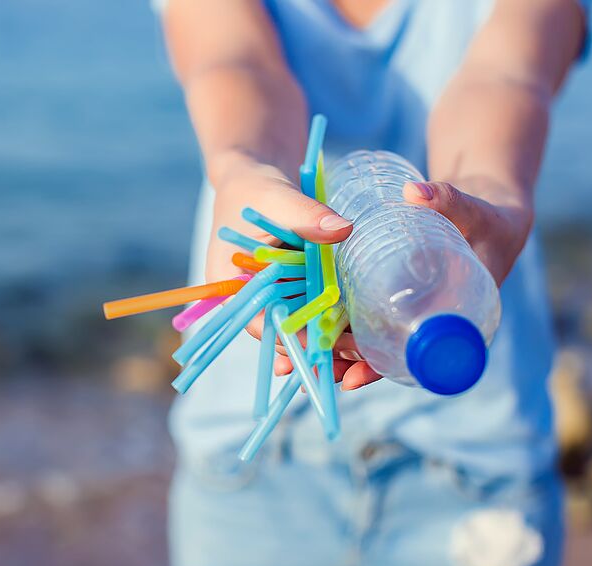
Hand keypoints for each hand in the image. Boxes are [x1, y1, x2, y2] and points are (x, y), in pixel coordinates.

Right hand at [207, 154, 382, 388]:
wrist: (253, 174)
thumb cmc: (255, 187)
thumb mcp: (277, 197)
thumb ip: (307, 215)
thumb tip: (344, 230)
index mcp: (230, 284)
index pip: (260, 323)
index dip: (293, 340)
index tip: (326, 349)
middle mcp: (249, 297)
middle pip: (282, 333)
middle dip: (315, 351)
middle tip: (352, 365)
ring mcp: (271, 293)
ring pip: (299, 327)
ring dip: (327, 342)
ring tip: (361, 359)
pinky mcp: (292, 286)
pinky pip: (310, 310)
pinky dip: (330, 321)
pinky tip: (357, 338)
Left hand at [275, 176, 533, 392]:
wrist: (490, 217)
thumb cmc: (489, 219)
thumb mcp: (473, 212)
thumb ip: (448, 201)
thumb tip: (412, 191)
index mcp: (453, 321)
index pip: (413, 357)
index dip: (382, 368)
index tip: (353, 377)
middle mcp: (427, 324)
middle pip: (381, 354)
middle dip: (346, 363)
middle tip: (312, 368)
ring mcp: (409, 311)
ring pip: (368, 339)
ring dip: (335, 349)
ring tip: (299, 355)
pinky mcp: (394, 296)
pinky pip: (364, 316)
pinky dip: (338, 324)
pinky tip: (307, 326)